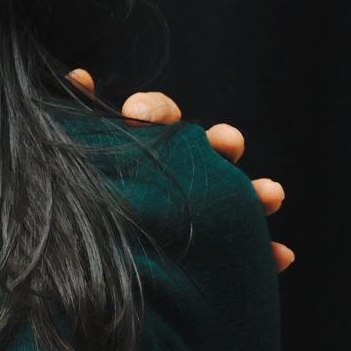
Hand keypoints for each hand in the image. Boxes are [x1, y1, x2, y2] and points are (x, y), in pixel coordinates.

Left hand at [68, 70, 293, 271]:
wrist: (85, 274)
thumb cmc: (78, 202)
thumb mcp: (69, 159)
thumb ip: (72, 120)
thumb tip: (80, 76)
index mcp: (141, 145)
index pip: (155, 117)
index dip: (156, 111)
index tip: (140, 114)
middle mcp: (177, 172)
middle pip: (204, 149)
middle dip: (221, 142)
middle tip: (227, 143)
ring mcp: (201, 211)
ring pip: (237, 197)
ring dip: (257, 192)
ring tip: (271, 194)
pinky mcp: (214, 253)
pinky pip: (247, 251)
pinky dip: (267, 252)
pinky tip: (282, 255)